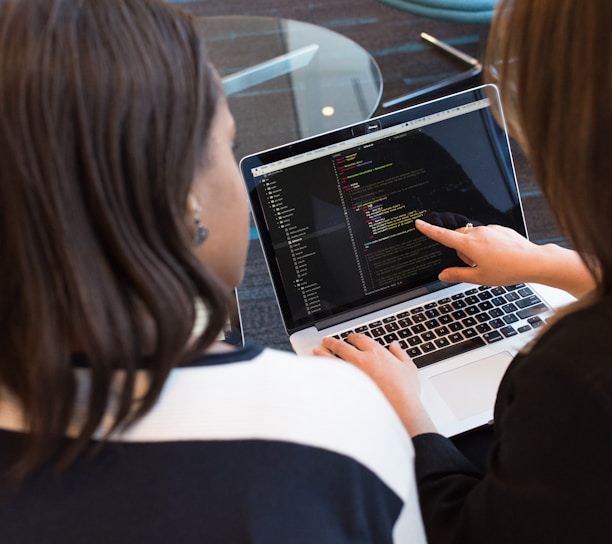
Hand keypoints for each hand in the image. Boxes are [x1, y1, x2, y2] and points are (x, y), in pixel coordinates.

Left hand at [313, 333, 435, 435]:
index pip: (360, 339)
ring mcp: (352, 373)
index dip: (353, 337)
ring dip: (323, 353)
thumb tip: (394, 346)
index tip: (350, 338)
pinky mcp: (347, 387)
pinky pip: (332, 375)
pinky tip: (320, 371)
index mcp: (376, 352)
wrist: (399, 409)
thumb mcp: (408, 367)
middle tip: (327, 340)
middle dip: (333, 342)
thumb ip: (400, 354)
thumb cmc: (405, 390)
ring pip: (332, 359)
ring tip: (316, 351)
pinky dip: (324, 371)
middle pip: (342, 346)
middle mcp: (361, 360)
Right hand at [415, 219, 547, 286]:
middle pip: (458, 237)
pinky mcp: (499, 229)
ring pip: (472, 236)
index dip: (429, 230)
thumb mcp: (479, 278)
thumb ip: (457, 275)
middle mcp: (478, 233)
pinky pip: (485, 235)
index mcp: (469, 245)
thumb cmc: (508, 270)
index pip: (443, 235)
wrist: (533, 261)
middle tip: (474, 264)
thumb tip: (443, 275)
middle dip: (460, 250)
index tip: (419, 223)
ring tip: (489, 261)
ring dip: (473, 248)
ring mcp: (490, 229)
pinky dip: (486, 244)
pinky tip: (498, 255)